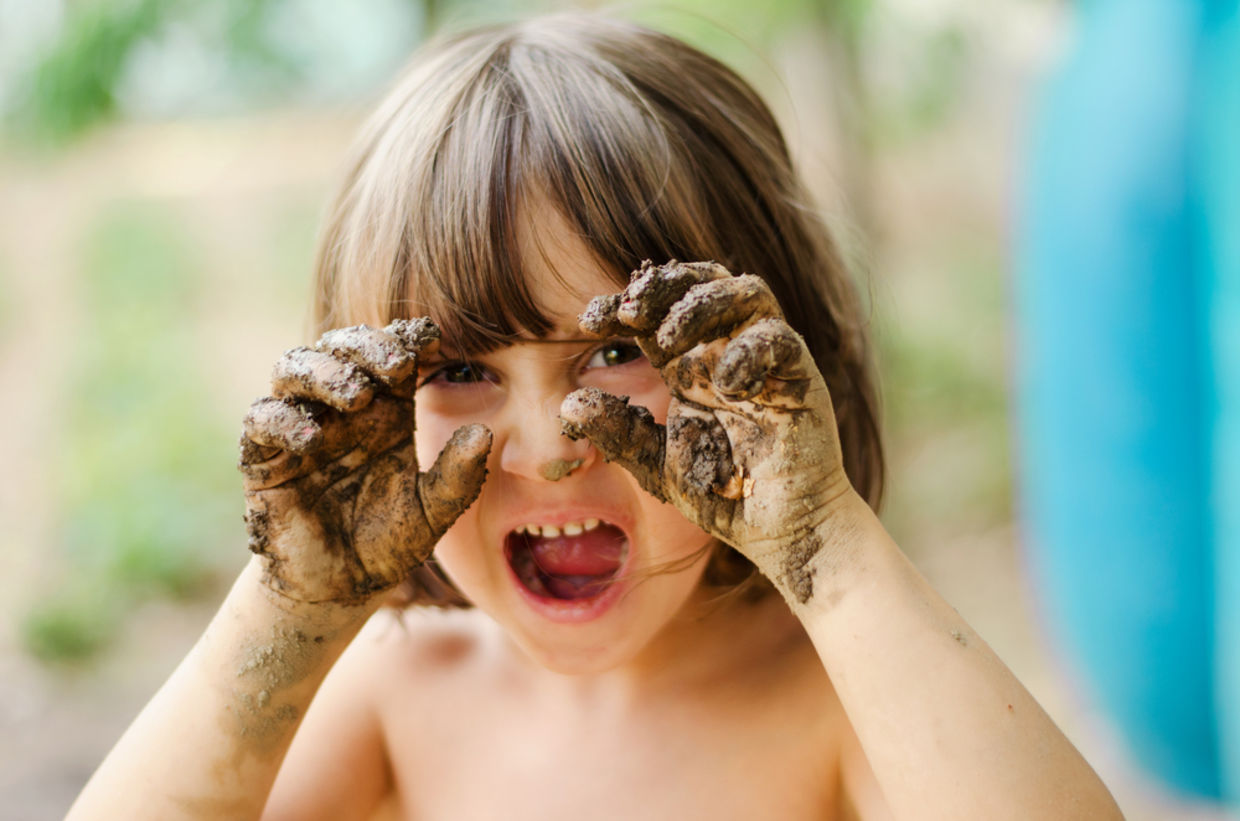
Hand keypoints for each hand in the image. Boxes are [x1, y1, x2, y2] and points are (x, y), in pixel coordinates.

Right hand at [238, 319, 490, 604]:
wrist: (341, 588)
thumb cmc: (390, 541)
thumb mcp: (434, 511)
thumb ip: (457, 475)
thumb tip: (483, 433)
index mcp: (387, 410)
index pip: (391, 354)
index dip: (407, 338)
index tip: (430, 338)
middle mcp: (342, 409)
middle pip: (341, 346)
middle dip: (365, 345)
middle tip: (395, 364)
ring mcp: (301, 426)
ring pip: (294, 367)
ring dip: (323, 371)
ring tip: (355, 395)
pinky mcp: (265, 457)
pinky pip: (261, 418)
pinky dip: (282, 419)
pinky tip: (311, 439)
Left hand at [559, 260, 851, 603]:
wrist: (780, 533)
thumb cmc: (725, 495)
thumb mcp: (656, 464)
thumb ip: (619, 431)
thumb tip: (568, 402)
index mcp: (688, 366)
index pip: (657, 312)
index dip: (623, 303)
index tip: (589, 320)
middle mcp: (726, 353)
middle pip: (702, 282)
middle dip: (663, 286)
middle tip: (630, 312)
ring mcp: (766, 361)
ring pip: (746, 291)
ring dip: (703, 305)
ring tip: (669, 340)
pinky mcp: (799, 379)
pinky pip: (779, 339)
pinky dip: (749, 352)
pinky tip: (725, 385)